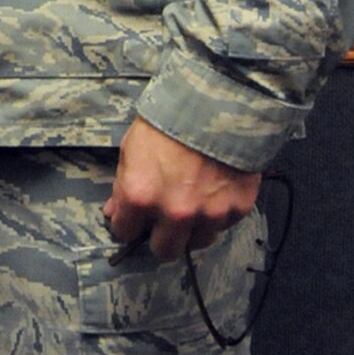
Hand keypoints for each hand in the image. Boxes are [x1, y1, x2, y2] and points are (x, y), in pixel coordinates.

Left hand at [104, 117, 261, 262]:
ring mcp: (209, 214)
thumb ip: (124, 187)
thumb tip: (116, 211)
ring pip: (198, 241)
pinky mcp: (238, 209)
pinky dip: (218, 213)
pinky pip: (224, 224)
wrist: (216, 103)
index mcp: (141, 196)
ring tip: (193, 200)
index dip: (128, 225)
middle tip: (164, 222)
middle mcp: (175, 212)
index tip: (133, 220)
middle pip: (165, 251)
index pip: (126, 233)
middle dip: (161, 238)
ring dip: (193, 228)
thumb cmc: (168, 121)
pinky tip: (214, 189)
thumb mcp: (131, 149)